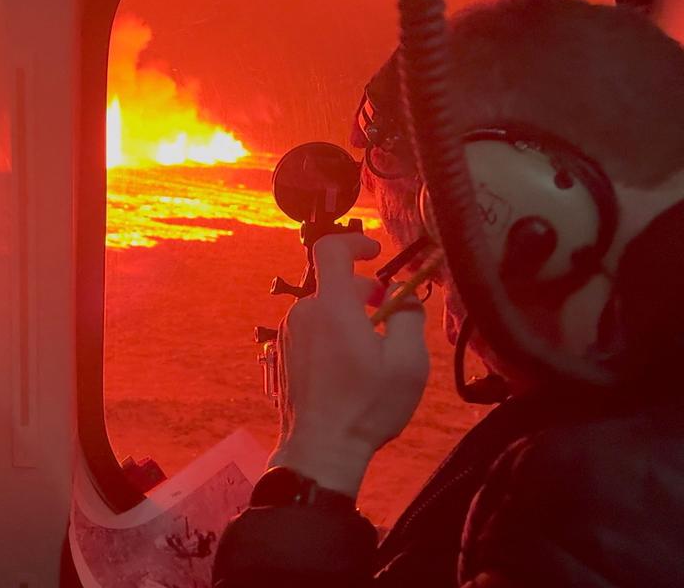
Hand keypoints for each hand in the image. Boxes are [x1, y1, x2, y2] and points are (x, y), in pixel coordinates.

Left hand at [268, 233, 428, 496]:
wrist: (320, 449)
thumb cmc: (366, 407)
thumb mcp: (407, 362)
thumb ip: (408, 317)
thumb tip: (400, 295)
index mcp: (332, 307)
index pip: (331, 249)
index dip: (355, 242)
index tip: (376, 253)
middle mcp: (303, 314)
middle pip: (334, 285)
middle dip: (365, 293)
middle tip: (389, 319)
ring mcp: (288, 335)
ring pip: (324, 311)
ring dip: (349, 319)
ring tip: (372, 353)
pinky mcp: (283, 355)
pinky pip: (312, 331)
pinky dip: (332, 336)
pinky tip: (349, 370)